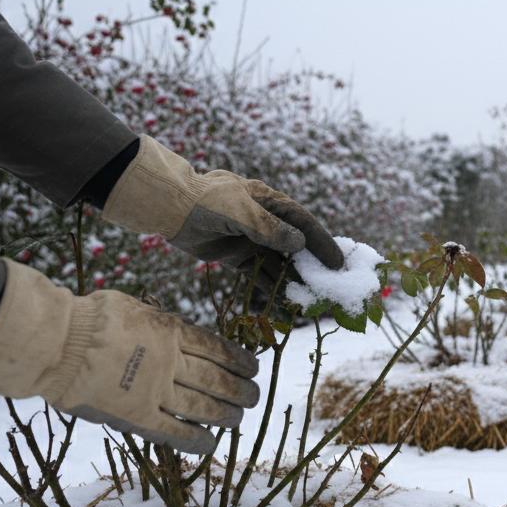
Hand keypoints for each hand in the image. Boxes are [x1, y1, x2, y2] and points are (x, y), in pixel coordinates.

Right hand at [0, 261, 260, 453]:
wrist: (58, 342)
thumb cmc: (89, 317)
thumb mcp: (134, 307)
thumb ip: (158, 323)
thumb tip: (173, 329)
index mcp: (171, 332)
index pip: (218, 349)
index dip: (239, 361)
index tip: (252, 368)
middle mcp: (171, 362)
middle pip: (218, 380)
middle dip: (240, 391)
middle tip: (253, 397)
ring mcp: (155, 391)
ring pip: (203, 407)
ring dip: (226, 414)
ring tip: (238, 419)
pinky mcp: (137, 416)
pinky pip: (174, 432)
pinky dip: (195, 439)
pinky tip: (211, 444)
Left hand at [103, 136, 344, 295]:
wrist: (169, 206)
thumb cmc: (206, 200)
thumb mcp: (241, 212)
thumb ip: (270, 229)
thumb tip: (300, 245)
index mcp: (271, 202)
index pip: (304, 224)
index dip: (322, 244)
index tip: (338, 264)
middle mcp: (265, 222)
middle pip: (296, 247)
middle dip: (312, 268)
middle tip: (330, 289)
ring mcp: (251, 240)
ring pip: (279, 264)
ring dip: (293, 282)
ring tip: (309, 303)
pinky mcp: (236, 256)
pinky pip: (259, 275)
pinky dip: (270, 289)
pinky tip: (283, 306)